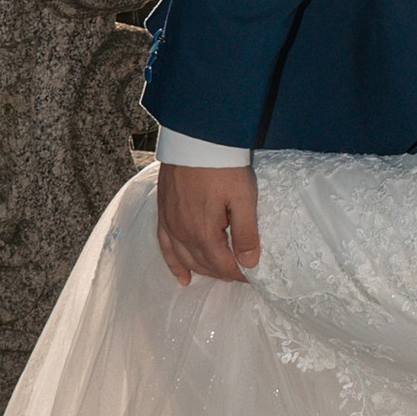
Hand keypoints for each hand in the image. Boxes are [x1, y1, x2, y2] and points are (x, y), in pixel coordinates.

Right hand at [156, 161, 261, 284]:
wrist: (195, 138)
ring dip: (202, 269)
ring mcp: (170, 223)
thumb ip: (246, 233)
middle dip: (223, 272)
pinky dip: (174, 264)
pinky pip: (165, 245)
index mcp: (203, 233)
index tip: (253, 275)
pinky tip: (181, 276)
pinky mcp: (163, 212)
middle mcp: (183, 233)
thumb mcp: (242, 198)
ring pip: (185, 258)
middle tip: (240, 271)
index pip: (223, 265)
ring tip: (217, 275)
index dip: (239, 274)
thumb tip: (249, 263)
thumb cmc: (222, 165)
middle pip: (204, 264)